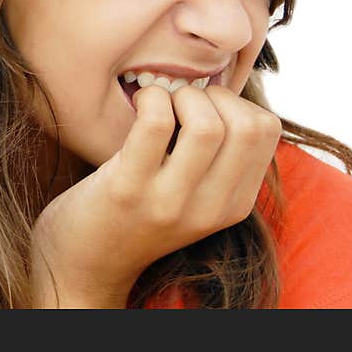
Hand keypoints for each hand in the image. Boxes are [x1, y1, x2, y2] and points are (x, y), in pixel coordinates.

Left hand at [29, 82, 281, 307]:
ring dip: (181, 96)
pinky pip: (155, 123)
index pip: (267, 130)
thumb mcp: (192, 195)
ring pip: (206, 126)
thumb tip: (222, 88)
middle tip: (181, 101)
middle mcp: (209, 209)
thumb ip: (216, 157)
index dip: (236, 101)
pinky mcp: (126, 191)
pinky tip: (139, 104)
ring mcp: (169, 202)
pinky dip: (151, 98)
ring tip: (160, 103)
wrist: (84, 263)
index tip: (203, 105)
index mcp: (234, 205)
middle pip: (247, 127)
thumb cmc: (135, 211)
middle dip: (213, 94)